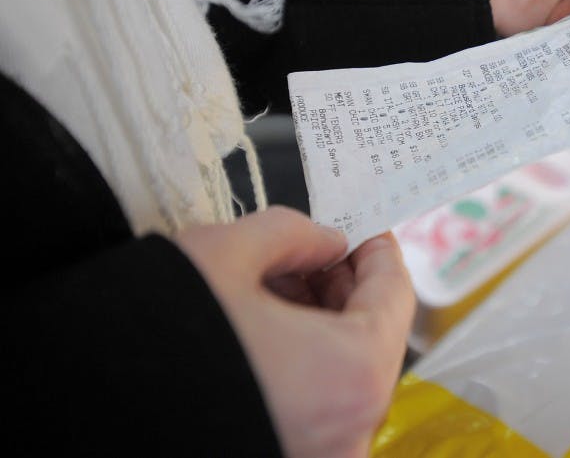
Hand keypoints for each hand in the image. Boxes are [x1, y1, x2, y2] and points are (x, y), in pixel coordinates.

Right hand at [177, 207, 414, 457]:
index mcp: (351, 377)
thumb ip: (293, 234)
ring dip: (317, 325)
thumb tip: (324, 241)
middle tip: (314, 251)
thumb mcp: (226, 253)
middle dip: (341, 288)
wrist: (80, 403)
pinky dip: (299, 365)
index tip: (365, 229)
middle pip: (368, 340)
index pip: (395, 297)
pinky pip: (311, 406)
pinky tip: (261, 329)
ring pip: (338, 376)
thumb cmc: (156, 334)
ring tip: (275, 284)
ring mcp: (316, 456)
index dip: (379, 252)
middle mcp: (345, 433)